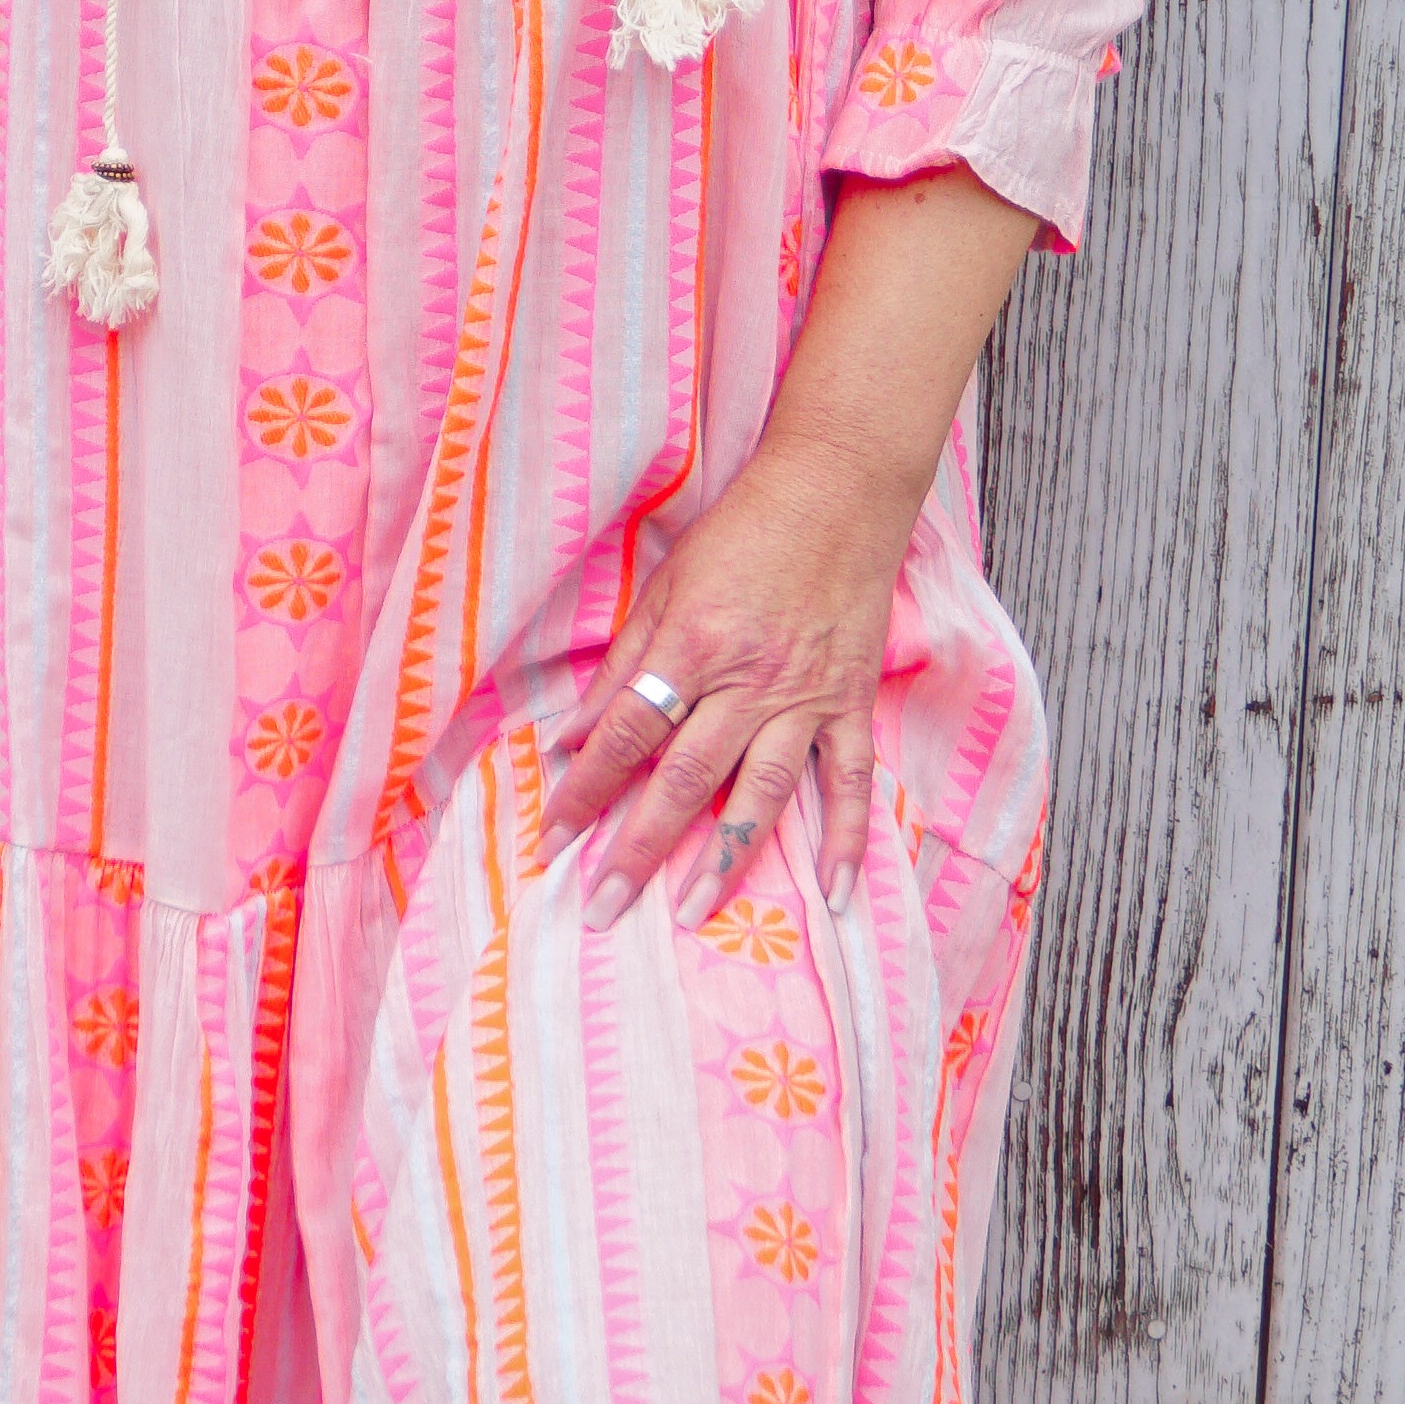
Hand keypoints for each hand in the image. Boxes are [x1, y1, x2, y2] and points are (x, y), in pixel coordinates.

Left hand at [555, 435, 910, 927]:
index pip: (625, 733)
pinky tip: (836, 893)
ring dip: (726, 858)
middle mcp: (747, 680)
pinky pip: (850, 781)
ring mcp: (805, 697)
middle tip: (604, 907)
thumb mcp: (666, 587)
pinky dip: (847, 839)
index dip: (585, 790)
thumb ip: (622, 665)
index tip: (554, 841)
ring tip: (694, 912)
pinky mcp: (850, 701)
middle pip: (684, 778)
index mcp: (692, 646)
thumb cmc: (743, 534)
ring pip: (762, 793)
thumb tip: (569, 735)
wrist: (838, 491)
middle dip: (639, 848)